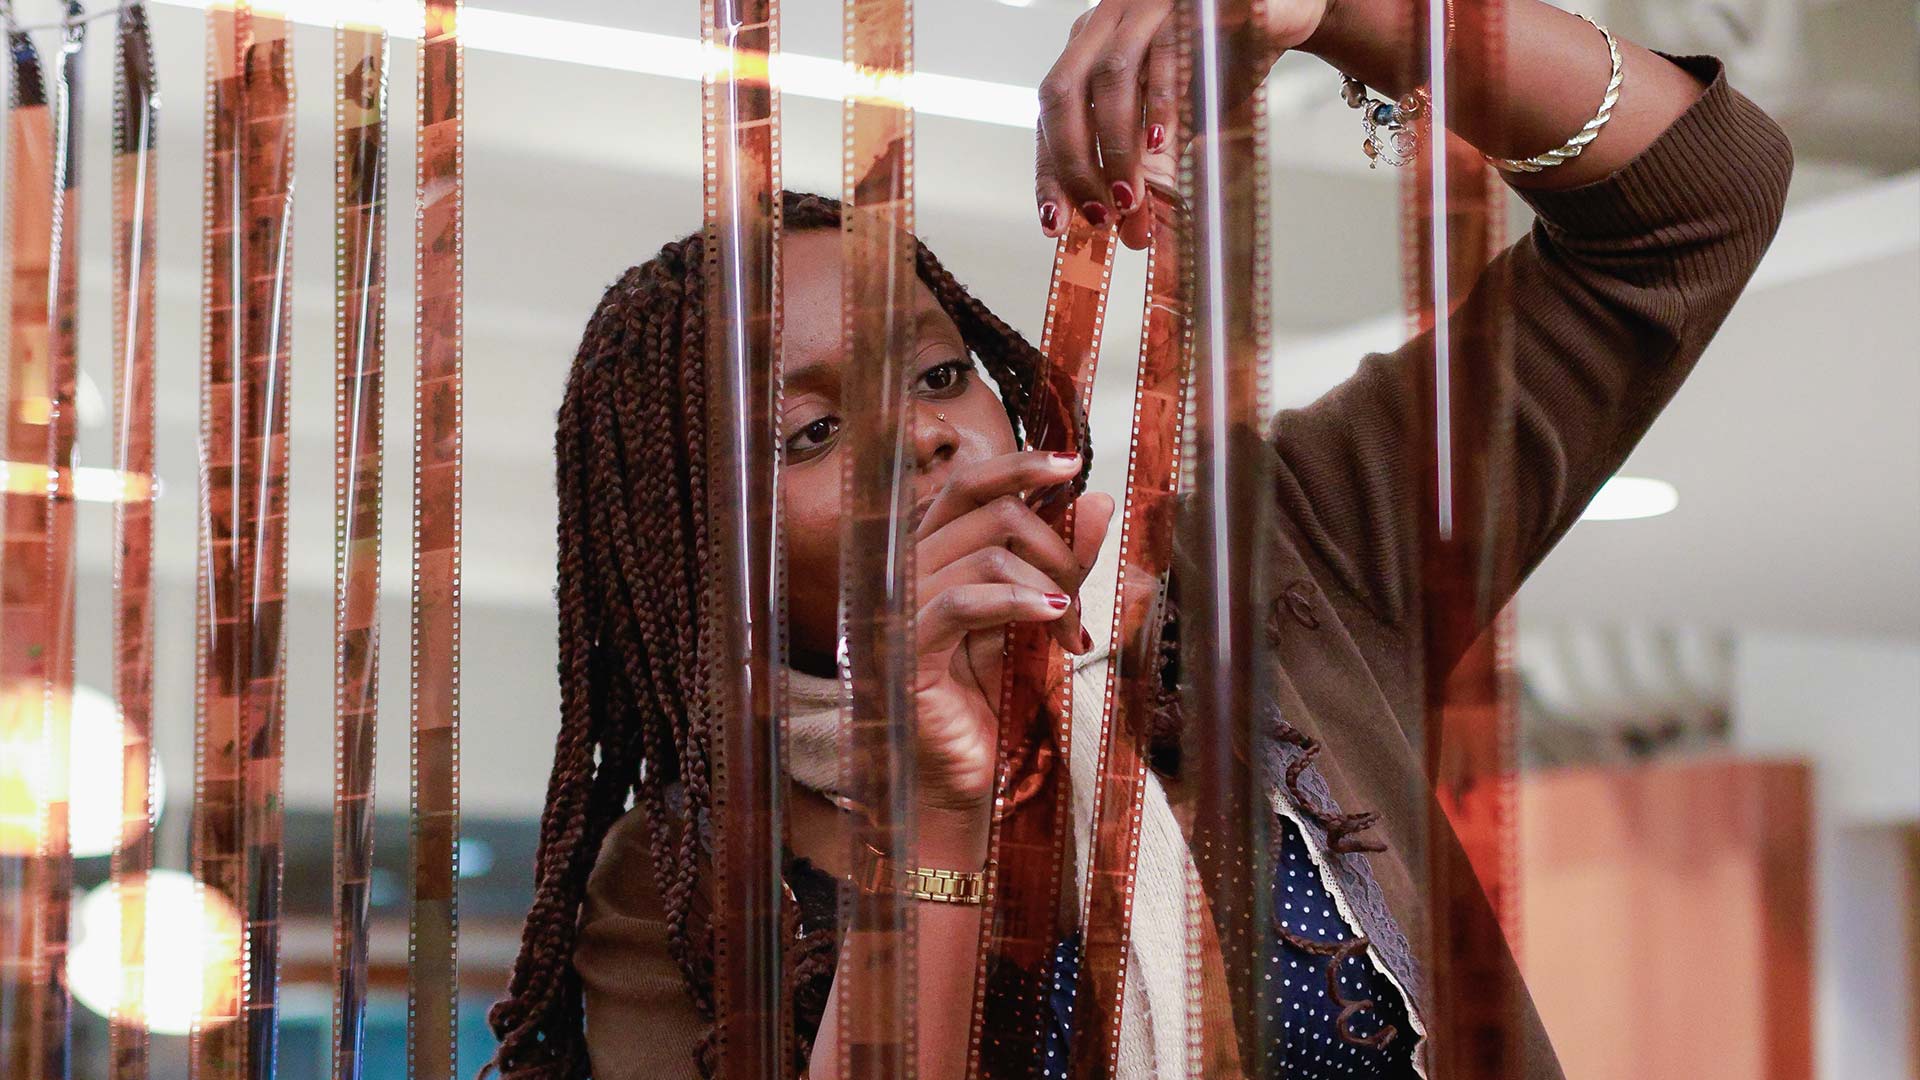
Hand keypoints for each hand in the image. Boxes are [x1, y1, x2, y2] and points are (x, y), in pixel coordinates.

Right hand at [908, 450, 1113, 815]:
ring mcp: (898, 611)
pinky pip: (961, 604)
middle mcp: (905, 574)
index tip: (1072, 466)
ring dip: (1047, 585)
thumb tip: (1097, 501)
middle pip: (988, 513)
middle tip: (1079, 597)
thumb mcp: (1037, 620)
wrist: (964, 784)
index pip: (965, 485)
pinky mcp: (904, 653)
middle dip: (1054, 546)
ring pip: (984, 555)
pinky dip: (1016, 603)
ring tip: (1067, 629)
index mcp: (929, 557)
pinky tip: (1053, 621)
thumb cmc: (995, 703)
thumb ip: (1061, 562)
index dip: (1017, 466)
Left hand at [1034, 0, 1331, 249]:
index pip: (1051, 118)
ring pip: (1109, 77)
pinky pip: (1163, 52)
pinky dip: (1160, 103)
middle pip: (1063, 94)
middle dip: (1076, 163)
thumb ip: (1148, 168)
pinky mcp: (1184, 3)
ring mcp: (1141, 10)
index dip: (1051, 171)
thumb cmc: (1217, 70)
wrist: (1273, 17)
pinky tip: (1162, 143)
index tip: (1054, 223)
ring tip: (1131, 198)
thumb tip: (1131, 232)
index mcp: (1088, 55)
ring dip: (1117, 147)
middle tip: (1101, 214)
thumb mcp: (1175, 126)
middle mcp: (1103, 27)